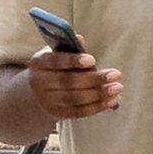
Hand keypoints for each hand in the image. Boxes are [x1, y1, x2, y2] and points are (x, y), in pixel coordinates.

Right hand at [0, 39, 123, 127]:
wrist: (35, 92)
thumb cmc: (52, 67)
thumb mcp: (54, 53)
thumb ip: (67, 46)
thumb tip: (80, 39)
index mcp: (38, 63)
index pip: (55, 61)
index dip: (73, 61)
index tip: (92, 59)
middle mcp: (40, 83)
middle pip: (68, 82)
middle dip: (94, 79)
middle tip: (115, 74)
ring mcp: (47, 101)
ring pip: (75, 99)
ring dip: (99, 94)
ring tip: (117, 87)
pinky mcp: (56, 114)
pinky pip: (78, 112)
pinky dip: (96, 107)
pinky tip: (111, 101)